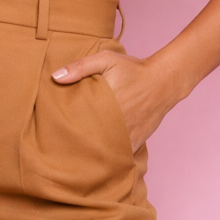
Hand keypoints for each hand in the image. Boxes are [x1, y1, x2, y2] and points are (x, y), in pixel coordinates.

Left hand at [52, 51, 180, 152]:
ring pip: (106, 152)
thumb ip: (80, 67)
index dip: (66, 131)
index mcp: (104, 105)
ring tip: (79, 158)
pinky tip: (101, 159)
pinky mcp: (137, 140)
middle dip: (77, 145)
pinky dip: (112, 158)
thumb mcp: (106, 59)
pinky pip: (122, 155)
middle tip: (63, 149)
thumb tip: (55, 77)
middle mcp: (116, 123)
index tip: (56, 134)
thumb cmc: (133, 69)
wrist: (163, 81)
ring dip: (94, 154)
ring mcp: (128, 134)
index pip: (79, 124)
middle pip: (90, 140)